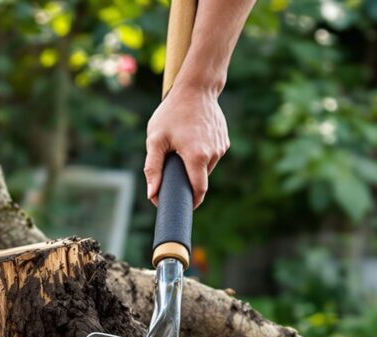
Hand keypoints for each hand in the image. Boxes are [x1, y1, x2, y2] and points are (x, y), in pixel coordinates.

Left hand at [144, 86, 228, 207]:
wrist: (196, 88)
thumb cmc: (172, 113)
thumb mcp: (156, 140)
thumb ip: (153, 168)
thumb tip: (152, 194)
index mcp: (197, 157)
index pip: (198, 191)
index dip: (191, 202)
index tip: (182, 207)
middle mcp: (213, 154)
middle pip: (200, 179)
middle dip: (187, 180)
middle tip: (172, 170)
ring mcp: (221, 147)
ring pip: (206, 167)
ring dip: (194, 165)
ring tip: (180, 149)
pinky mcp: (224, 140)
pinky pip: (211, 155)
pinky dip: (201, 154)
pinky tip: (191, 139)